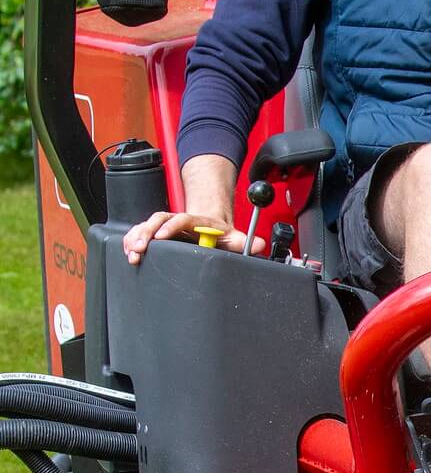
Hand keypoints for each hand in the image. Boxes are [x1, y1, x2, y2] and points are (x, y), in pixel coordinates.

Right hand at [122, 211, 265, 262]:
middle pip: (158, 220)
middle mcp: (178, 221)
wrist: (212, 228)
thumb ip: (246, 242)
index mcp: (197, 221)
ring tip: (131, 252)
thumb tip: (260, 244)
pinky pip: (141, 233)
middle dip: (146, 232)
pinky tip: (127, 251)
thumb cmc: (222, 235)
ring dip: (136, 237)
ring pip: (146, 226)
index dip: (171, 227)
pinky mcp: (158, 233)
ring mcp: (166, 226)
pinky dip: (131, 240)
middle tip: (140, 248)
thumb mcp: (235, 238)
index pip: (182, 220)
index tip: (162, 237)